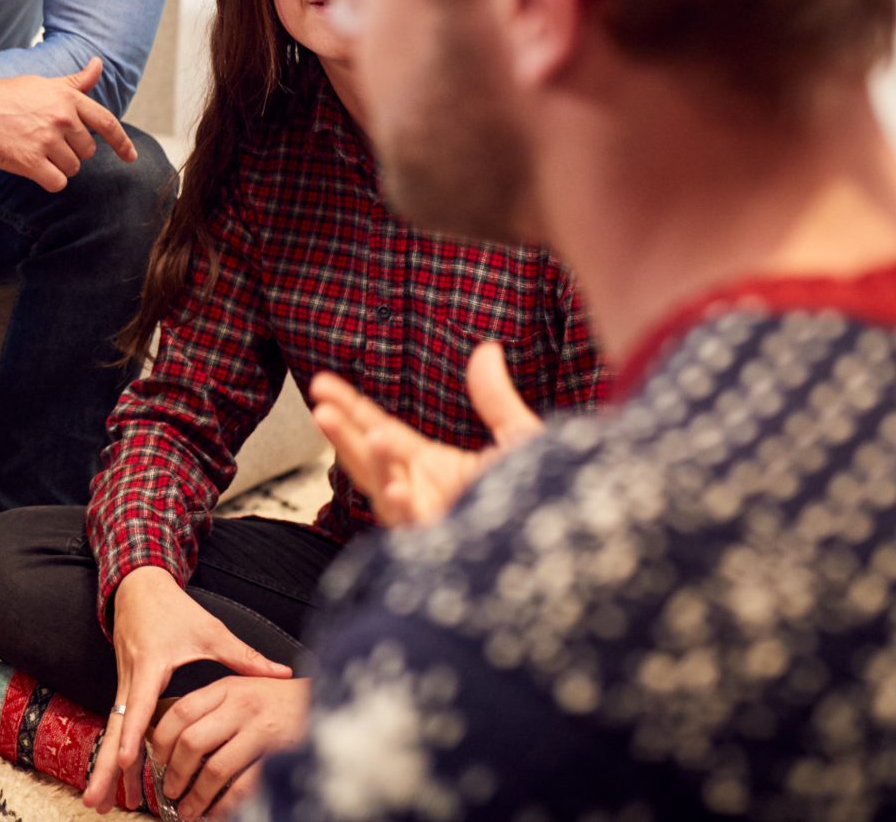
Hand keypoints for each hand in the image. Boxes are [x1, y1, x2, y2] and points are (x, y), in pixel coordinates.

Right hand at [0, 59, 136, 191]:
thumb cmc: (6, 95)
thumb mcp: (44, 83)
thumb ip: (75, 81)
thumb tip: (99, 64)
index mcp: (68, 98)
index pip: (107, 122)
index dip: (122, 142)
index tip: (131, 157)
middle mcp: (62, 118)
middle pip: (87, 151)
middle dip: (71, 152)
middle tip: (45, 143)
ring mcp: (46, 140)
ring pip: (71, 168)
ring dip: (57, 167)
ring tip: (34, 151)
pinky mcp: (31, 161)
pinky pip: (57, 182)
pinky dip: (49, 180)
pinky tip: (33, 169)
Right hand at [85, 566, 293, 810]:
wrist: (138, 587)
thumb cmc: (173, 609)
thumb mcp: (210, 630)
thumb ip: (243, 656)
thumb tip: (281, 674)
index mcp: (150, 666)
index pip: (139, 706)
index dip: (134, 735)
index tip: (128, 761)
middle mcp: (131, 680)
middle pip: (116, 730)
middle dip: (106, 767)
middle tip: (95, 800)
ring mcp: (124, 686)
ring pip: (113, 733)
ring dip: (104, 768)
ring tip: (97, 802)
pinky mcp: (125, 690)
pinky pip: (119, 727)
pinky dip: (114, 754)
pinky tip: (115, 780)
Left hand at [146, 676, 307, 814]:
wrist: (330, 698)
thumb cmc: (283, 697)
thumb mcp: (245, 686)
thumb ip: (216, 704)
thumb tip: (179, 734)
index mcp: (227, 688)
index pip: (180, 712)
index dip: (162, 741)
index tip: (157, 760)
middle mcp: (241, 706)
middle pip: (192, 741)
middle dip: (175, 772)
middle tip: (170, 790)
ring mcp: (261, 731)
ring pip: (215, 768)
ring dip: (196, 795)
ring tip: (187, 810)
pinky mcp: (279, 754)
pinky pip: (244, 786)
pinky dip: (226, 805)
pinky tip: (217, 813)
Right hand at [310, 341, 543, 527]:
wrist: (574, 543)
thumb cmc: (547, 498)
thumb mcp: (519, 438)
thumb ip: (494, 398)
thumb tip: (488, 349)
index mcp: (431, 468)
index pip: (379, 431)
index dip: (350, 407)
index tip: (322, 382)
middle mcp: (420, 493)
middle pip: (369, 458)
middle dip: (343, 434)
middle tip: (321, 408)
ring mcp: (427, 521)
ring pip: (385, 491)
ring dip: (372, 464)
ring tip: (369, 435)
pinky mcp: (440, 546)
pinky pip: (414, 528)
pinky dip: (405, 509)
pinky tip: (401, 488)